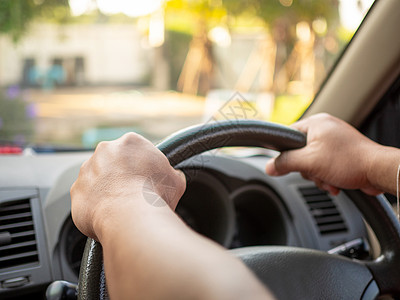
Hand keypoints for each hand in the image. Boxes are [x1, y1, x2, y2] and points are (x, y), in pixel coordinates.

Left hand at [70, 132, 185, 240]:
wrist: (131, 216)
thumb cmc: (154, 196)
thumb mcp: (176, 180)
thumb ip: (171, 173)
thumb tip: (173, 176)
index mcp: (130, 142)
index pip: (135, 150)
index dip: (141, 167)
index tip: (145, 179)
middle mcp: (105, 150)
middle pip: (113, 162)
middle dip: (121, 176)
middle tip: (133, 193)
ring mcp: (87, 170)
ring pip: (97, 179)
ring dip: (106, 190)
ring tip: (120, 208)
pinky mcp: (76, 190)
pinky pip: (87, 198)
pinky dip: (95, 207)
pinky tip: (109, 216)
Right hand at [265, 113, 381, 194]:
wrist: (378, 172)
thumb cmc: (349, 161)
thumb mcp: (309, 162)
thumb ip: (286, 163)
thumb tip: (269, 167)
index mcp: (316, 123)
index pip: (287, 135)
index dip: (285, 152)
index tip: (287, 164)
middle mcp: (325, 129)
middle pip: (299, 153)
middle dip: (308, 170)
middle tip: (316, 172)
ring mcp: (334, 142)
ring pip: (312, 163)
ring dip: (318, 176)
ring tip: (329, 179)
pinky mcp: (342, 154)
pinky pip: (324, 166)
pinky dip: (327, 177)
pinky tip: (335, 183)